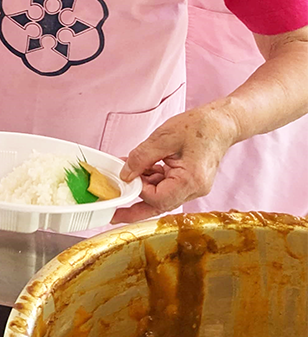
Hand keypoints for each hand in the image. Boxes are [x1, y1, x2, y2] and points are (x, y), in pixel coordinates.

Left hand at [111, 103, 238, 223]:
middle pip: (160, 205)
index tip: (124, 178)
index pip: (158, 198)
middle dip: (136, 209)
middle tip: (114, 214)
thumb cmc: (199, 126)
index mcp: (191, 181)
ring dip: (144, 186)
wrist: (222, 123)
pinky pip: (167, 187)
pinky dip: (152, 179)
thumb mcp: (163, 138)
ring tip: (129, 170)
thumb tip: (125, 174)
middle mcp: (195, 190)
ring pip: (162, 196)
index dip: (138, 190)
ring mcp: (194, 188)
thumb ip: (141, 157)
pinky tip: (142, 167)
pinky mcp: (190, 182)